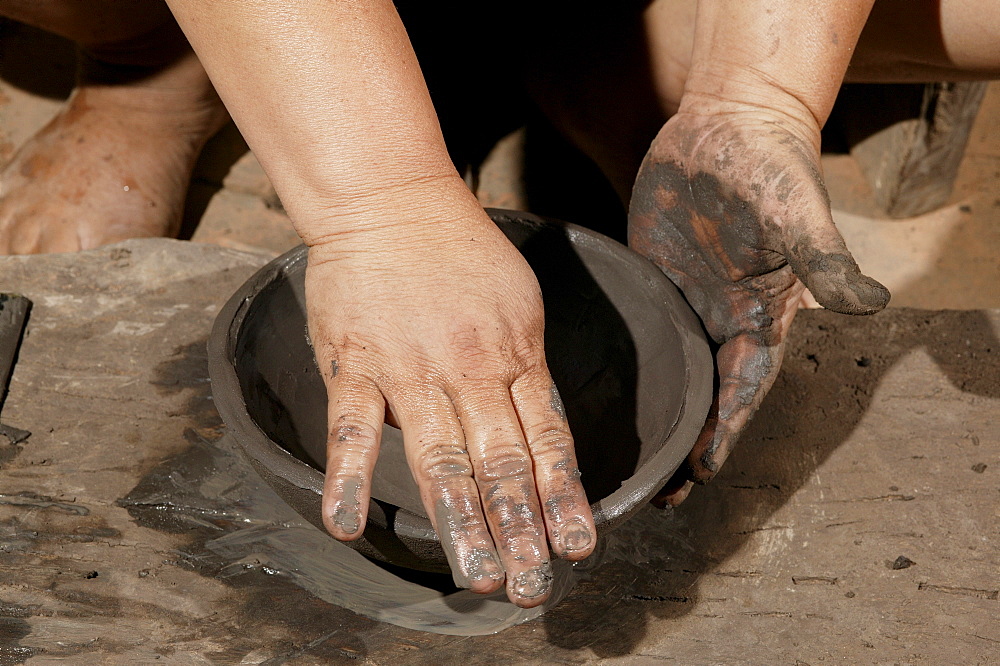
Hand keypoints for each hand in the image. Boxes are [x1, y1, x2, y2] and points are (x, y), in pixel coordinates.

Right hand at [304, 204, 595, 607]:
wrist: (392, 200)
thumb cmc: (460, 251)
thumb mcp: (518, 301)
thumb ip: (525, 368)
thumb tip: (539, 431)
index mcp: (516, 355)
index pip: (548, 440)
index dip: (564, 498)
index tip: (577, 548)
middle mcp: (471, 369)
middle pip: (503, 462)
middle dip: (520, 528)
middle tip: (529, 586)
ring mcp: (411, 368)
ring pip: (441, 458)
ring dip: (460, 523)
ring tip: (476, 576)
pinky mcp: (356, 363)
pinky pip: (352, 428)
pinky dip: (350, 477)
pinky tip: (347, 525)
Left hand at [628, 106, 889, 504]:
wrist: (729, 124)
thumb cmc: (771, 167)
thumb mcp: (797, 214)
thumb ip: (823, 259)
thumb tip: (867, 303)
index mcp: (761, 315)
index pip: (743, 389)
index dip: (724, 431)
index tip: (700, 473)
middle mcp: (723, 317)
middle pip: (705, 396)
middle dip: (686, 443)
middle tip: (658, 493)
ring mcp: (687, 300)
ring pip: (672, 372)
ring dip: (657, 415)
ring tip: (630, 460)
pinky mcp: (655, 278)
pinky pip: (642, 332)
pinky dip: (632, 367)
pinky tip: (607, 392)